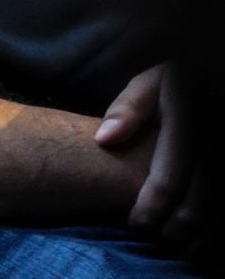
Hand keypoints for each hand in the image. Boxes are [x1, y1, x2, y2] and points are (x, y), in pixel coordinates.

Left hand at [94, 64, 203, 244]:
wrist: (217, 70)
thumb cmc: (183, 81)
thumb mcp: (155, 81)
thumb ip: (128, 108)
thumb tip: (103, 140)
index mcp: (190, 123)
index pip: (167, 184)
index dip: (148, 213)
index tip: (134, 225)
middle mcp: (215, 145)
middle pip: (195, 211)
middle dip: (170, 236)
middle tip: (152, 240)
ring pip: (219, 223)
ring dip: (198, 244)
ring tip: (177, 245)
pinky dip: (217, 236)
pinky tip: (203, 239)